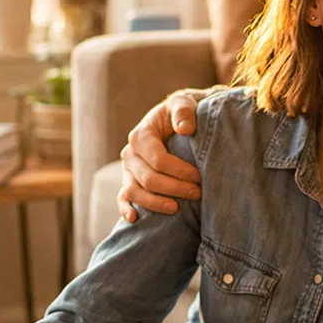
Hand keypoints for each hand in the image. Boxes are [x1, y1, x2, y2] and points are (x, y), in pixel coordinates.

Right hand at [117, 91, 203, 221]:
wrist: (175, 121)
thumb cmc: (181, 113)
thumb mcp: (183, 104)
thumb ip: (184, 111)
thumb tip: (185, 129)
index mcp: (141, 136)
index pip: (157, 159)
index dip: (179, 171)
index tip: (199, 177)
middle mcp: (130, 154)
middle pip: (148, 178)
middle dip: (174, 188)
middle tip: (198, 193)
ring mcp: (128, 171)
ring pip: (134, 192)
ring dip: (155, 203)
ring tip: (177, 209)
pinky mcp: (129, 182)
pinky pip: (123, 198)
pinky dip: (126, 209)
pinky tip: (135, 219)